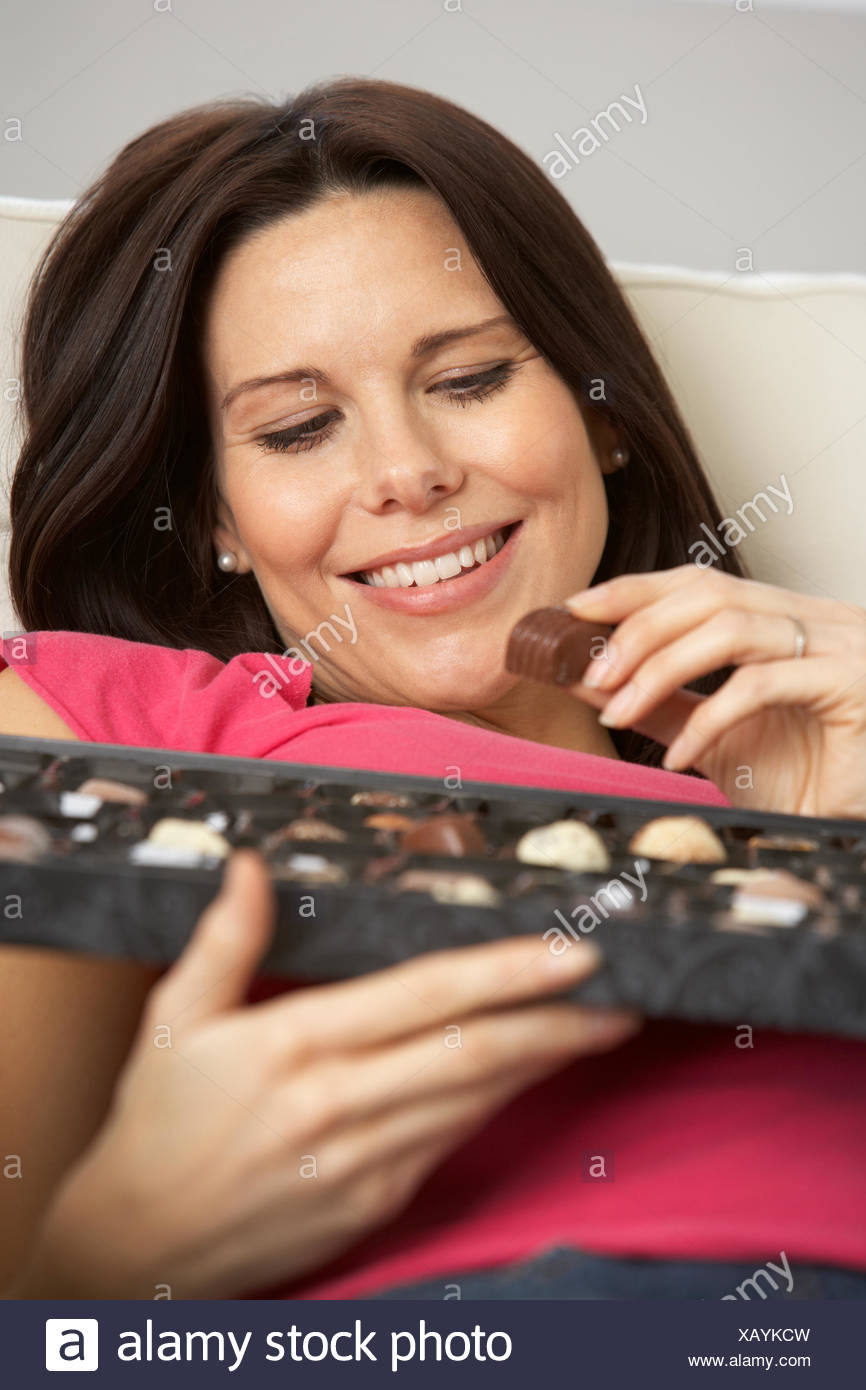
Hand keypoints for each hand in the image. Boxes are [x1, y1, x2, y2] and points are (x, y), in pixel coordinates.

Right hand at [11, 850, 639, 1299]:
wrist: (137, 1247)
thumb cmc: (156, 1123)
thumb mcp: (175, 1020)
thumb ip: (226, 939)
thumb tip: (251, 864)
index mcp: (294, 1044)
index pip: (422, 997)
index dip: (503, 974)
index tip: (568, 954)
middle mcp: (339, 1104)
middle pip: (472, 1053)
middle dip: (556, 1022)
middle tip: (620, 993)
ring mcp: (363, 1162)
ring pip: (475, 1100)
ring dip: (541, 1061)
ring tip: (597, 1024)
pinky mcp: (375, 1203)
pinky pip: (452, 1142)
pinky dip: (497, 1103)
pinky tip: (528, 1074)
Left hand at [565, 565, 865, 818]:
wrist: (854, 823)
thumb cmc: (802, 777)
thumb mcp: (714, 734)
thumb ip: (660, 703)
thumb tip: (588, 679)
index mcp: (784, 618)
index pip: (700, 582)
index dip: (635, 590)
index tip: (574, 610)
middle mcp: (816, 618)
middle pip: (710, 594)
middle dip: (639, 629)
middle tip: (590, 671)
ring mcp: (840, 644)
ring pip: (731, 630)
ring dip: (660, 668)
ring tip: (619, 711)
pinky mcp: (853, 683)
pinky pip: (759, 686)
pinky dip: (706, 719)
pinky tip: (677, 755)